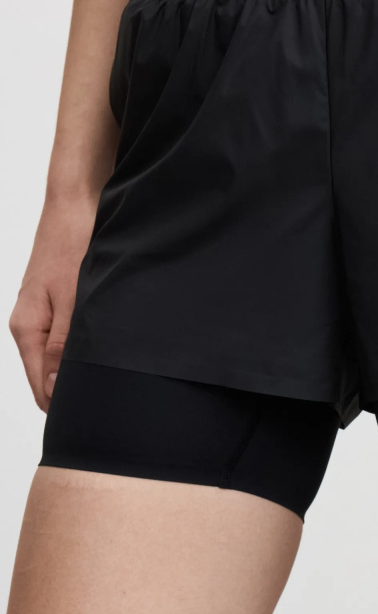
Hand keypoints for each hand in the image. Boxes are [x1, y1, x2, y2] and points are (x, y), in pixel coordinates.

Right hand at [9, 196, 97, 411]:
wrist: (77, 201)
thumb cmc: (74, 242)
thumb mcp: (73, 298)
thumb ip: (64, 345)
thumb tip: (55, 388)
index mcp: (27, 328)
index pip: (41, 387)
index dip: (65, 405)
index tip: (95, 413)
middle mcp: (30, 324)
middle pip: (48, 376)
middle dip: (75, 388)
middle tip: (112, 395)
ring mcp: (43, 312)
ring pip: (59, 356)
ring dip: (82, 365)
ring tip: (114, 371)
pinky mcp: (57, 301)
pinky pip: (67, 336)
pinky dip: (84, 344)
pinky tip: (106, 343)